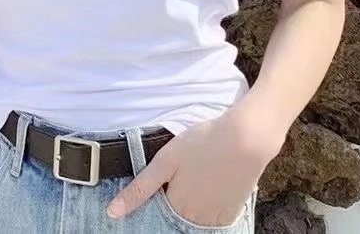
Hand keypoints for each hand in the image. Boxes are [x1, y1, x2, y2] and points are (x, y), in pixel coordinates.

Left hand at [106, 101, 284, 225]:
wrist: (247, 138)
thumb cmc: (203, 143)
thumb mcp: (165, 160)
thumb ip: (139, 188)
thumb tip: (113, 213)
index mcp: (176, 207)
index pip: (159, 209)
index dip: (161, 190)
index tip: (169, 175)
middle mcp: (195, 220)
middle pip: (178, 213)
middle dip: (176, 196)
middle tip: (187, 169)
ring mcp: (216, 219)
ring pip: (195, 215)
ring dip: (193, 200)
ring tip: (200, 171)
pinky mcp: (232, 212)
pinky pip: (214, 215)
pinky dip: (210, 202)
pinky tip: (213, 179)